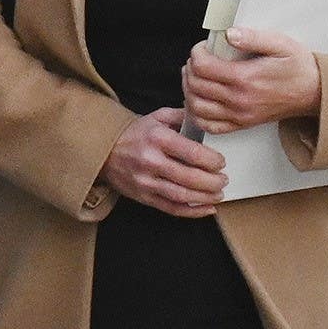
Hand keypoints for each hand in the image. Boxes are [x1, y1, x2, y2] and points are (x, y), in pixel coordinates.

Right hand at [101, 106, 226, 216]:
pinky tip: (206, 209)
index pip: (192, 152)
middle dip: (213, 181)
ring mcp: (145, 181)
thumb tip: (206, 120)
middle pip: (189, 177)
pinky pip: (171, 208)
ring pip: (181, 195)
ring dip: (206, 198)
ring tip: (218, 194)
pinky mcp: (143, 197)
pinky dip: (192, 212)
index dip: (212, 160)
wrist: (104, 151)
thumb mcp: (158, 117)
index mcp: (157, 138)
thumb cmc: (135, 135)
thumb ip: (183, 116)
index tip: (220, 162)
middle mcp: (150, 161)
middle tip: (223, 179)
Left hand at [182, 26, 321, 135]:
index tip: (203, 47)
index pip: (203, 67)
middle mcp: (239, 100)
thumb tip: (228, 34)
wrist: (315, 93)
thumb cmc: (298, 68)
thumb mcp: (281, 44)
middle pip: (196, 86)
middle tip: (197, 60)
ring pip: (196, 107)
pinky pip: (208, 126)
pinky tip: (200, 99)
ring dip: (189, 90)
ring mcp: (239, 115)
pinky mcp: (241, 124)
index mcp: (246, 78)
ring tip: (195, 77)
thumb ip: (253, 37)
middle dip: (190, 68)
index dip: (196, 53)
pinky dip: (197, 114)